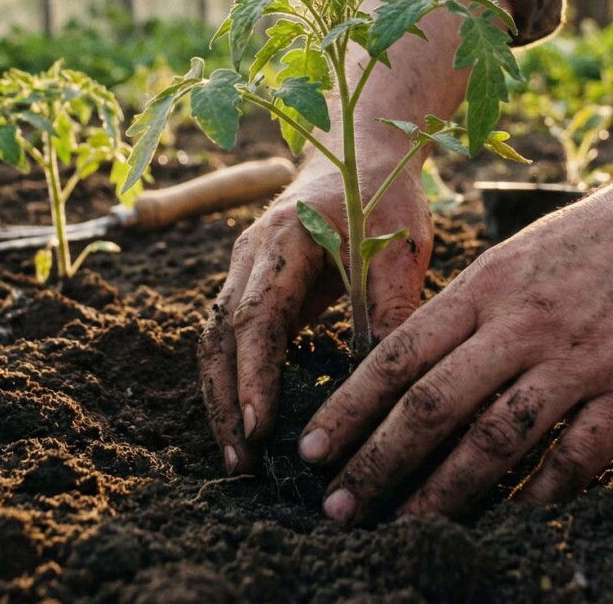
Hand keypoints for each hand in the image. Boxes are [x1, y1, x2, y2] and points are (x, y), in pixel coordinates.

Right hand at [203, 149, 431, 473]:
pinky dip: (233, 382)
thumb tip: (387, 376)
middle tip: (242, 463)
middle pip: (217, 337)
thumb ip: (392, 305)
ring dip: (222, 399)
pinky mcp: (250, 287)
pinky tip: (250, 426)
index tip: (259, 427)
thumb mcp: (399, 245)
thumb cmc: (383, 195)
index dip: (254, 375)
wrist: (357, 149)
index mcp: (283, 239)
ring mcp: (243, 271)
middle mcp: (249, 256)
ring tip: (240, 458)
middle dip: (225, 403)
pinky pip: (230, 340)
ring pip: (213, 342)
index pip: (255, 317)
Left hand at [295, 174, 612, 519]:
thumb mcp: (522, 254)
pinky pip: (578, 454)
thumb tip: (413, 367)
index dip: (349, 408)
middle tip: (337, 507)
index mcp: (488, 284)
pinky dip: (541, 492)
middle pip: (432, 404)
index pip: (397, 354)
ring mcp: (582, 356)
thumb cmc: (606, 235)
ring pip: (494, 438)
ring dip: (442, 491)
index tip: (311, 449)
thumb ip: (472, 310)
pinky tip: (512, 519)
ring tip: (404, 527)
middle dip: (376, 462)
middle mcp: (524, 322)